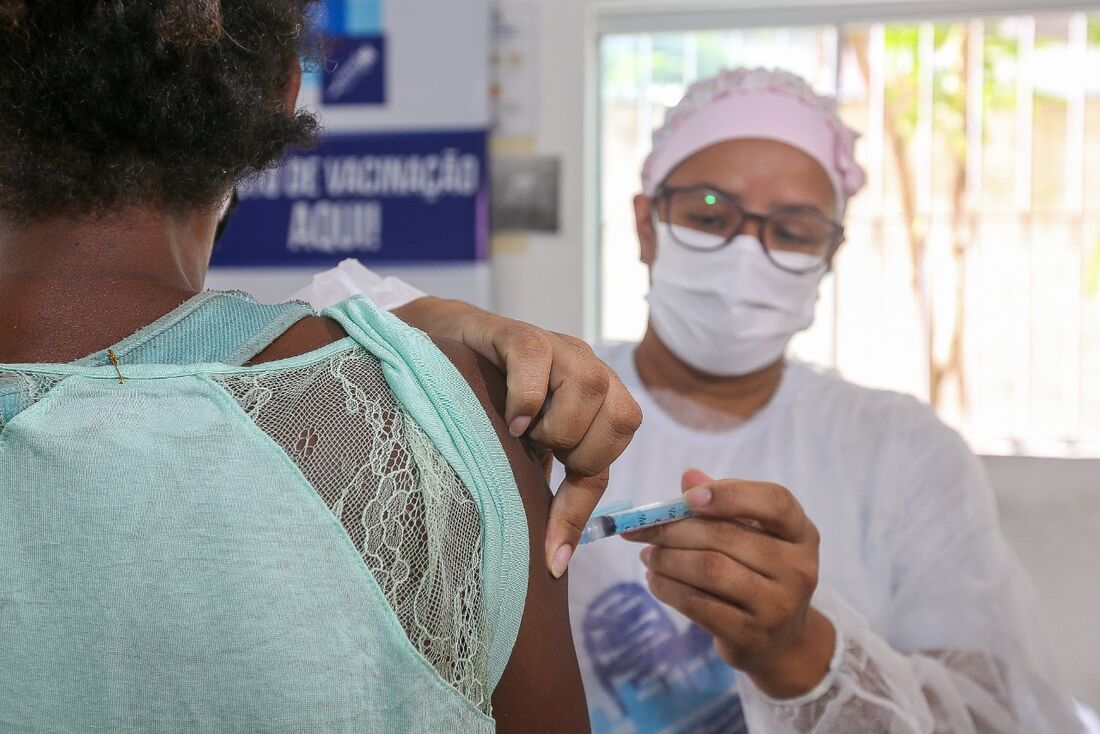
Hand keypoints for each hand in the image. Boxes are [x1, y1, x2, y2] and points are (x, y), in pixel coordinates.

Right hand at [394, 296, 642, 576]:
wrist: (437, 350)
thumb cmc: (483, 409)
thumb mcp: (521, 456)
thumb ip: (545, 490)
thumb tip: (554, 563)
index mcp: (597, 405)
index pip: (613, 457)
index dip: (580, 509)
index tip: (551, 557)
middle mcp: (588, 371)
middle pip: (625, 417)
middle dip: (582, 454)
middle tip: (538, 458)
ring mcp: (558, 348)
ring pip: (592, 385)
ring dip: (556, 425)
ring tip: (521, 434)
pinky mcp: (519, 332)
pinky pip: (538, 357)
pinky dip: (527, 395)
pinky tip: (509, 418)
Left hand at [624, 469, 835, 698]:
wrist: (780, 642)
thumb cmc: (759, 574)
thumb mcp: (753, 535)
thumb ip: (724, 503)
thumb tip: (689, 477)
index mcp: (802, 533)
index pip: (775, 502)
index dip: (730, 495)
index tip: (688, 498)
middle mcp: (799, 568)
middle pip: (728, 536)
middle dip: (675, 528)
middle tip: (642, 528)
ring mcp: (778, 605)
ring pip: (710, 569)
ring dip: (668, 558)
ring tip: (647, 555)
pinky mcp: (751, 635)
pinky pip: (699, 604)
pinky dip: (668, 588)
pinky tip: (655, 579)